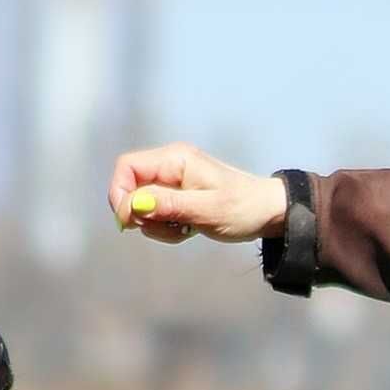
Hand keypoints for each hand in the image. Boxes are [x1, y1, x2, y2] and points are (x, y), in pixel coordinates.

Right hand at [106, 143, 288, 244]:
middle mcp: (170, 166)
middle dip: (142, 215)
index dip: (120, 194)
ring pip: (142, 207)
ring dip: (157, 225)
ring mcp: (173, 182)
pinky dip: (167, 229)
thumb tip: (134, 204)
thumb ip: (169, 205)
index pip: (127, 167)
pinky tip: (188, 231)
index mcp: (175, 159)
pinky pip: (157, 216)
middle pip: (131, 189)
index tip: (130, 221)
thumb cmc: (244, 208)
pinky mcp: (177, 198)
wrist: (269, 213)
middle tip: (170, 227)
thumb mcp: (207, 210)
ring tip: (185, 229)